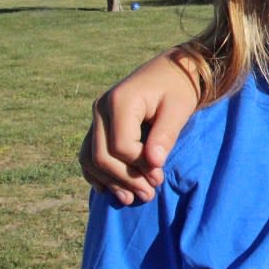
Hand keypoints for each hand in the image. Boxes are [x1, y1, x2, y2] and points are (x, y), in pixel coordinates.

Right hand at [78, 49, 200, 203]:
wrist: (173, 70)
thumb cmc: (180, 88)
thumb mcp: (179, 108)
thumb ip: (165, 135)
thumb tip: (152, 164)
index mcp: (120, 101)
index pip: (121, 148)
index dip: (139, 168)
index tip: (160, 177)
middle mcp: (101, 108)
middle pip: (101, 157)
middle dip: (125, 180)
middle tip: (149, 195)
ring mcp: (97, 117)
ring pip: (90, 159)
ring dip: (110, 182)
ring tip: (133, 198)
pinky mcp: (99, 125)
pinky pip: (88, 154)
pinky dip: (98, 174)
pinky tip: (113, 190)